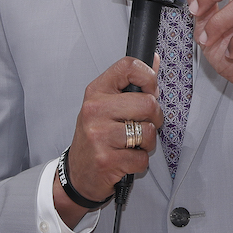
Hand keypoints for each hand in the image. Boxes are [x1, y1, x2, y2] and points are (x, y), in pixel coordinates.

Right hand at [56, 57, 162, 226]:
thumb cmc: (96, 136)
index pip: (129, 66)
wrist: (78, 173)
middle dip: (155, 118)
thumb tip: (154, 59)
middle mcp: (95, 110)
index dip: (149, 77)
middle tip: (142, 125)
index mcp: (97, 91)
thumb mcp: (107, 104)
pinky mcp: (106, 159)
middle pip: (148, 103)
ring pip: (149, 132)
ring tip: (132, 143)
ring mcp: (99, 135)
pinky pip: (143, 158)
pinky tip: (125, 159)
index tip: (150, 90)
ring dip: (148, 143)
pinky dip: (140, 162)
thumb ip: (132, 83)